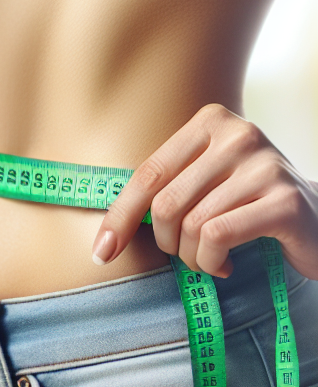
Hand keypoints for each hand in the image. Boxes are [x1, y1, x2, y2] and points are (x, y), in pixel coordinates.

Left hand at [91, 103, 317, 279]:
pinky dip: (213, 261)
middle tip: (186, 254)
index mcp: (210, 122)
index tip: (101, 252)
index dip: (119, 217)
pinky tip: (226, 264)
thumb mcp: (204, 182)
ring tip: (210, 261)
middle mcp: (238, 135)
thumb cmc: (247, 204)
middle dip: (167, 242)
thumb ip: (164, 188)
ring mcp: (265, 165)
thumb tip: (104, 234)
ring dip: (193, 257)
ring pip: (193, 225)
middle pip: (166, 203)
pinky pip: (219, 236)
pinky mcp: (285, 201)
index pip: (148, 174)